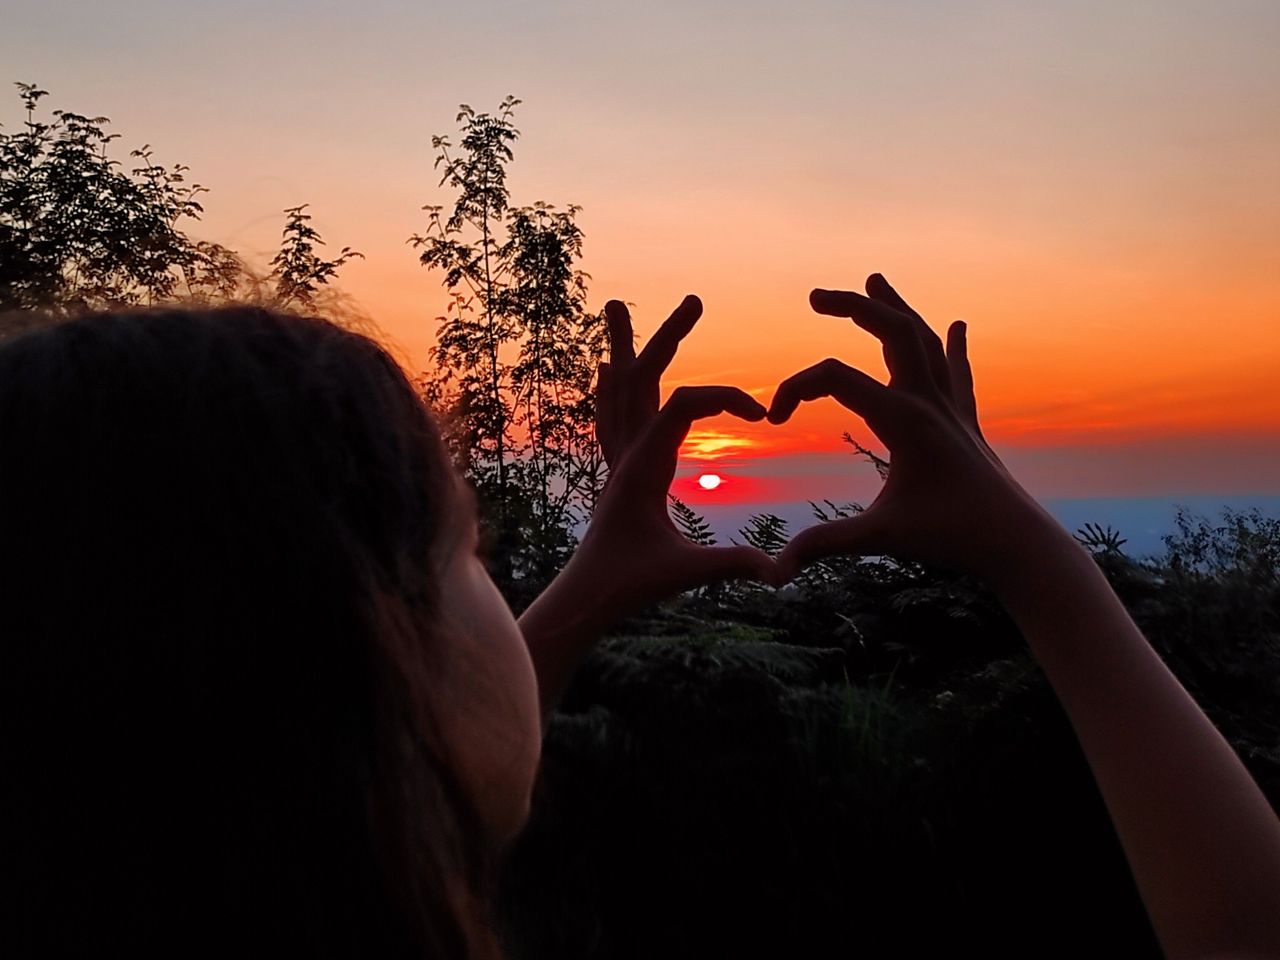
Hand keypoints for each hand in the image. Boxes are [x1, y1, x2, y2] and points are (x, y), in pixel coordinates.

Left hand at [577, 295, 780, 610]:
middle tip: (694, 299)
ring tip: (615, 304)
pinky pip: (609, 417)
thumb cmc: (631, 584)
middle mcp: (626, 453)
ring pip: (617, 389)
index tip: (763, 415)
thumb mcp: (685, 574)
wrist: (584, 597)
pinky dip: (610, 386)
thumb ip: (731, 565)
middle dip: (668, 336)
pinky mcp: (616, 471)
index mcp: (644, 465)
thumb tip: (780, 573)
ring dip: (622, 345)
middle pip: (643, 377)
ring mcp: (617, 459)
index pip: (685, 404)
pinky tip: (605, 369)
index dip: (727, 398)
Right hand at [767, 273, 1051, 584]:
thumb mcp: (882, 537)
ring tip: (875, 281)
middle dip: (852, 307)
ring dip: (898, 309)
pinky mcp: (966, 424)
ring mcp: (951, 409)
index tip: (772, 419)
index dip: (795, 389)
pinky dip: (953, 346)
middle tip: (816, 296)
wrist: (1016, 543)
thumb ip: (826, 544)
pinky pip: (958, 373)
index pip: (836, 377)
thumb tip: (776, 570)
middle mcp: (929, 402)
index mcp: (904, 420)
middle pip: (891, 331)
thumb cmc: (951, 538)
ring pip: (925, 341)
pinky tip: (958, 325)